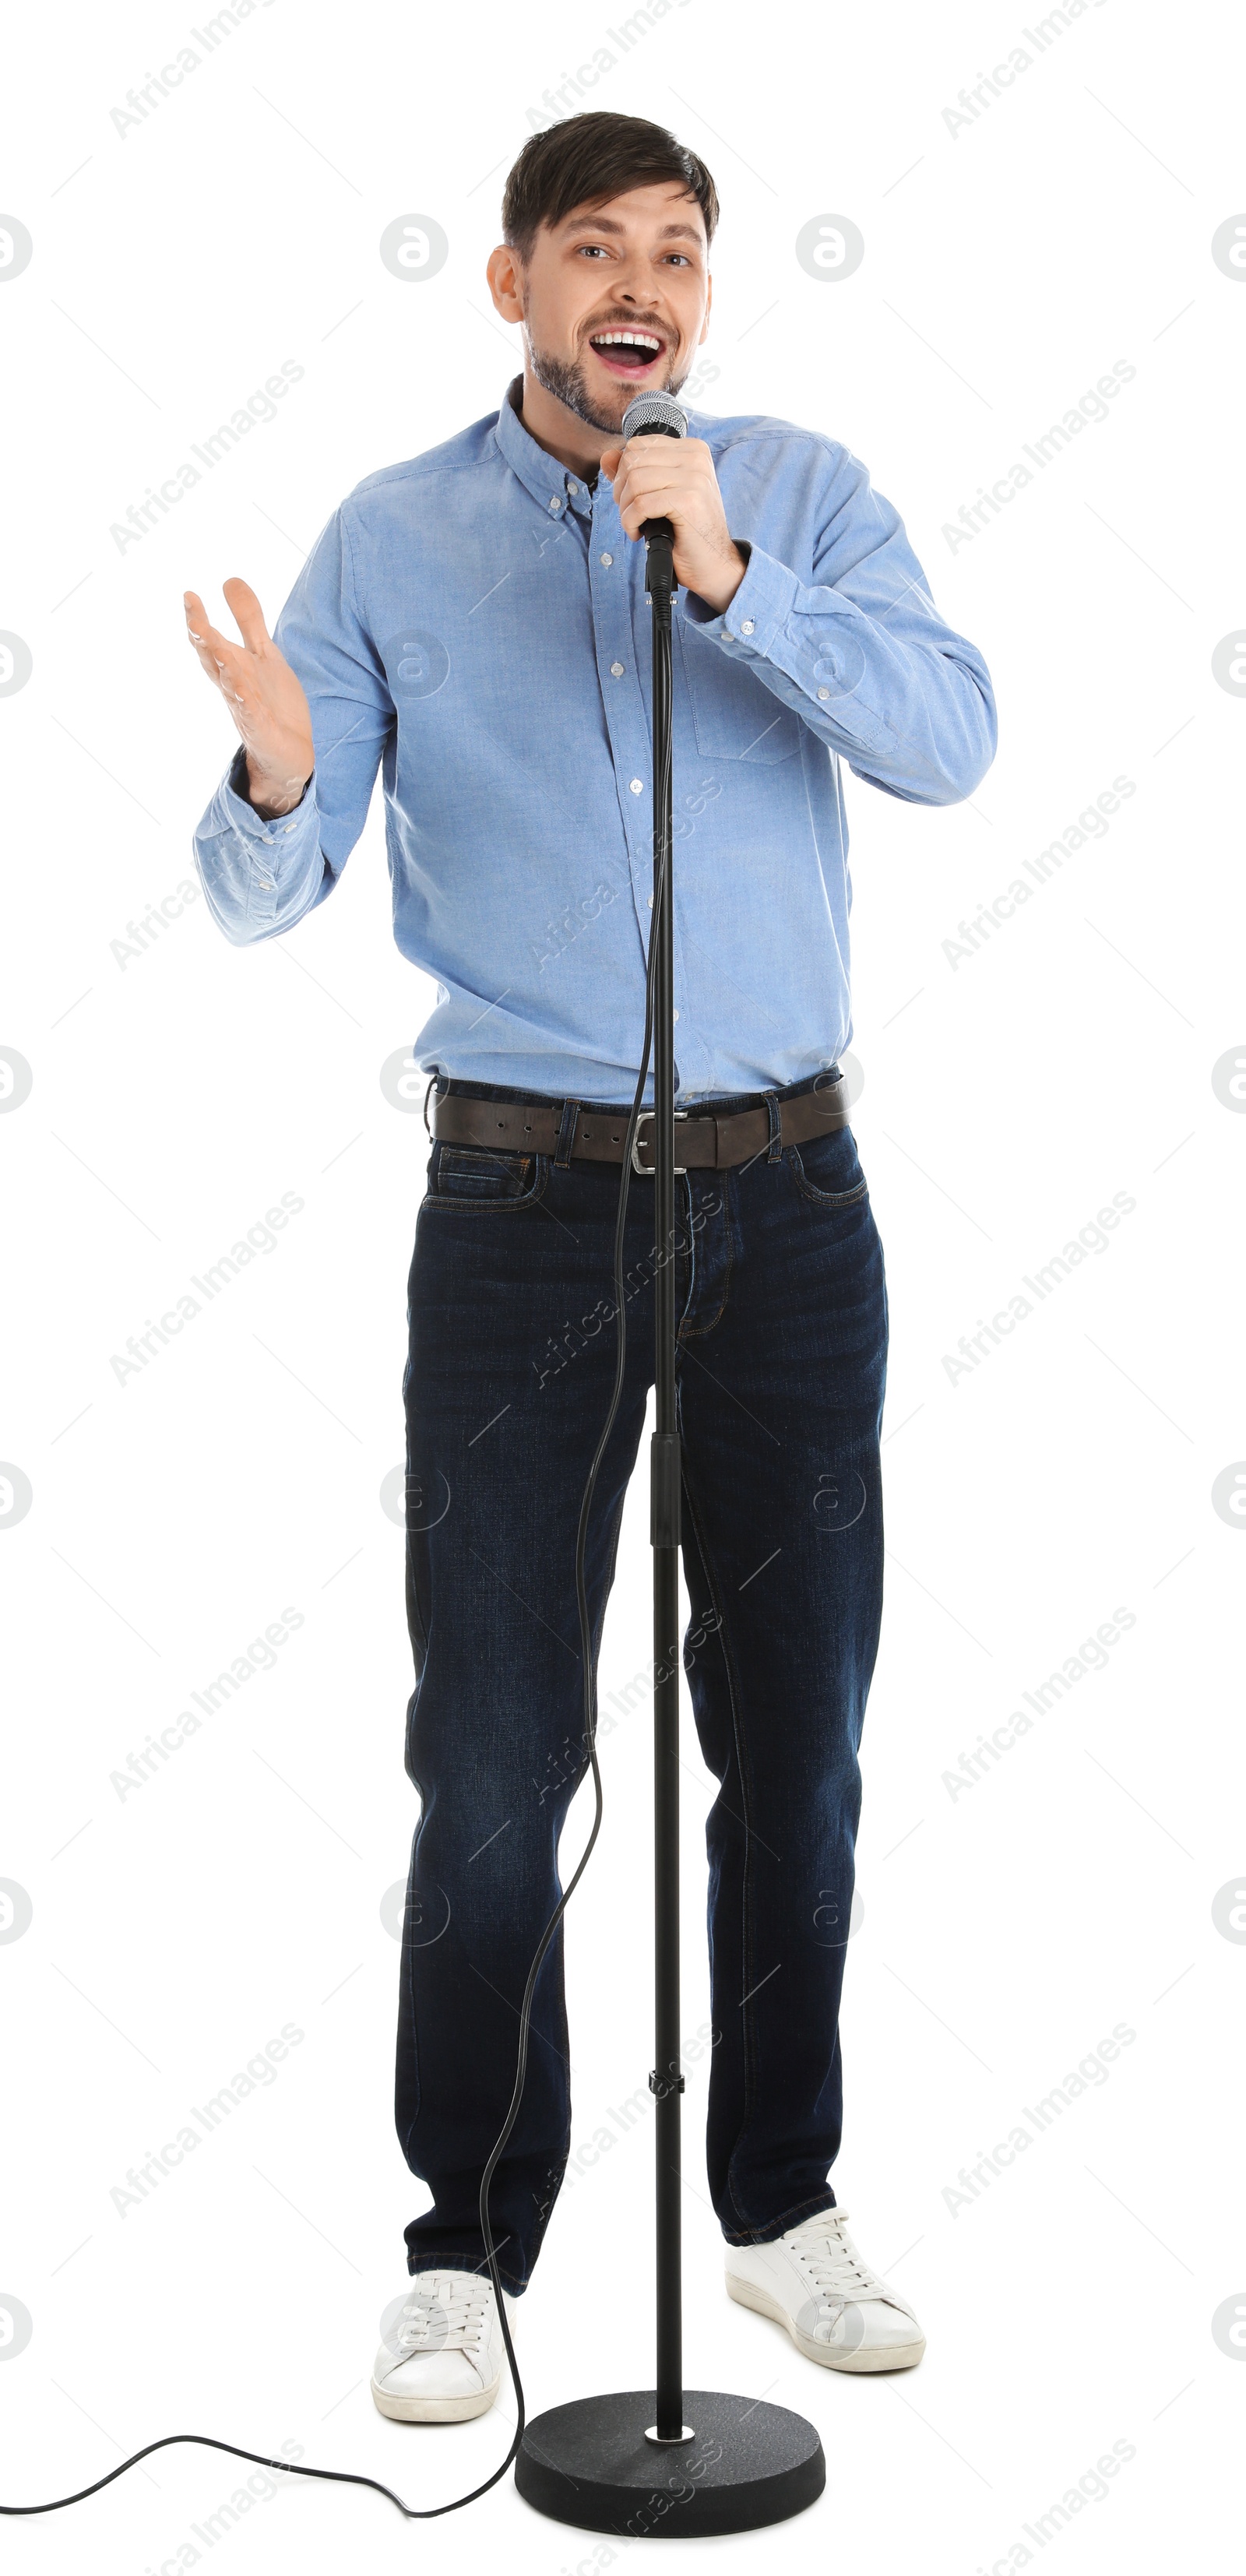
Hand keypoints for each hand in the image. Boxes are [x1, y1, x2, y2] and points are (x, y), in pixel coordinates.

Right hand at [183, 578, 313, 815]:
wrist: (288, 752)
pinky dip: (246, 703)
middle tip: (194, 619)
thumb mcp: (263, 653)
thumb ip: (248, 619)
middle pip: (213, 660)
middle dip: (203, 640)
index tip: (189, 595)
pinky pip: (251, 714)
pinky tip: (243, 690)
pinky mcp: (262, 729)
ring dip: (222, 666)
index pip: (210, 640)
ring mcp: (245, 708)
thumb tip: (229, 579)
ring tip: (214, 644)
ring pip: (229, 684)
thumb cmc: (271, 701)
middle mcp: (233, 685)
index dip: (199, 619)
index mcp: (232, 665)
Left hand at [598, 436, 747, 615]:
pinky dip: (631, 522)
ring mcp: (694, 477)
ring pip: (634, 480)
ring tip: (636, 525)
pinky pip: (641, 503)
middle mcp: (695, 457)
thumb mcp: (660, 494)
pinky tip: (639, 533)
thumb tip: (607, 457)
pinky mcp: (688, 500)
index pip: (638, 445)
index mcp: (691, 449)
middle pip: (632, 460)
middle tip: (632, 514)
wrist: (713, 563)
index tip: (633, 499)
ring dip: (626, 509)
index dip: (624, 473)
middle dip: (621, 491)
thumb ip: (634, 472)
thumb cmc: (687, 531)